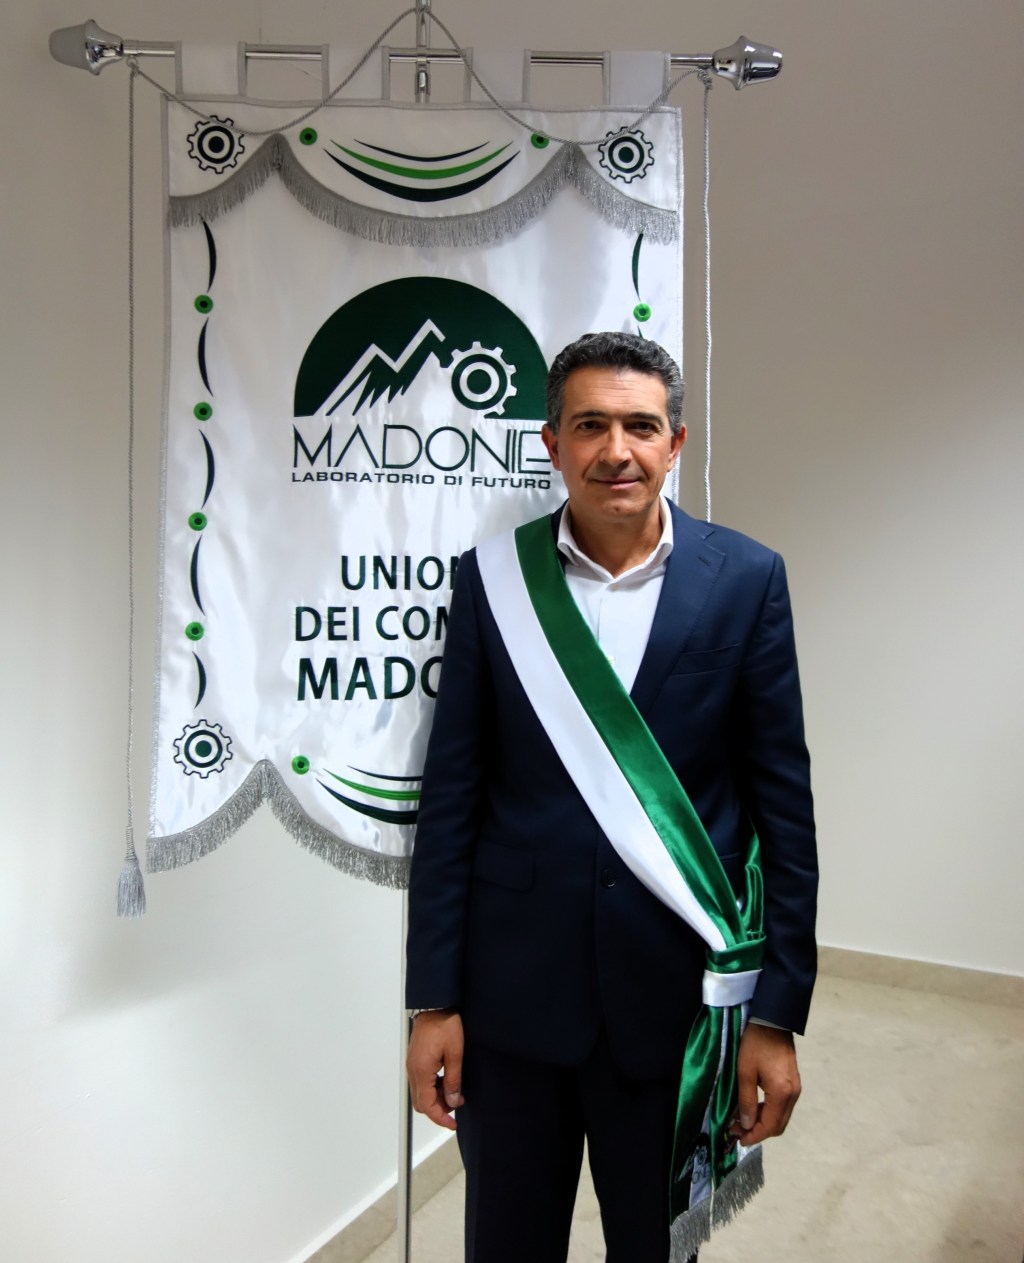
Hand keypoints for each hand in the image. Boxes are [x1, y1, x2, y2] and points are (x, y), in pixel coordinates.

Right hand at [406, 1009, 464, 1130]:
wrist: (435, 1005)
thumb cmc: (444, 1024)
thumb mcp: (455, 1053)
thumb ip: (453, 1080)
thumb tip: (453, 1101)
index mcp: (421, 1070)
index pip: (427, 1105)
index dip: (440, 1118)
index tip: (452, 1123)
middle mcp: (413, 1070)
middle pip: (421, 1103)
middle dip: (438, 1110)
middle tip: (456, 1107)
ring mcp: (412, 1065)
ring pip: (421, 1093)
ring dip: (436, 1098)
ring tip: (455, 1092)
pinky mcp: (415, 1059)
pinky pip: (421, 1082)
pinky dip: (433, 1087)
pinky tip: (446, 1081)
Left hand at [729, 1022, 800, 1146]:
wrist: (772, 1019)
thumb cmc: (755, 1043)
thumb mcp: (745, 1071)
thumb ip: (746, 1100)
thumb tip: (746, 1124)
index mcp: (782, 1093)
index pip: (770, 1126)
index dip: (754, 1136)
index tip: (738, 1139)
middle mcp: (793, 1095)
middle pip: (778, 1125)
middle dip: (758, 1131)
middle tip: (737, 1129)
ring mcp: (795, 1088)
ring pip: (781, 1117)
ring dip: (763, 1121)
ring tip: (742, 1119)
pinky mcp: (793, 1082)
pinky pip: (782, 1106)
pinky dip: (769, 1111)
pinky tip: (754, 1106)